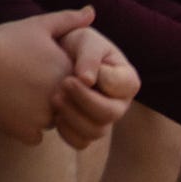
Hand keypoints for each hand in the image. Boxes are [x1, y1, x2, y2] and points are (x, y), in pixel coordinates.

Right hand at [0, 8, 92, 143]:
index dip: (54, 79)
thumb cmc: (2, 42)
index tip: (35, 69)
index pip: (76, 88)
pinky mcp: (28, 132)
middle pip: (64, 106)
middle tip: (22, 82)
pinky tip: (7, 109)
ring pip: (48, 122)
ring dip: (35, 114)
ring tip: (13, 94)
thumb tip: (91, 13)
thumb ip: (68, 21)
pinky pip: (32, 136)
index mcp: (71, 77)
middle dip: (48, 98)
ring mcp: (46, 119)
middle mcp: (64, 100)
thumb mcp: (37, 25)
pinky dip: (21, 128)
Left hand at [53, 27, 139, 147]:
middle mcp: (120, 104)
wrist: (53, 57)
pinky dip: (66, 131)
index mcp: (127, 80)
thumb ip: (89, 55)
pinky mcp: (85, 131)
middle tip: (63, 84)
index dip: (99, 80)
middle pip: (109, 114)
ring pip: (95, 132)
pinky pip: (80, 142)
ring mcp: (104, 121)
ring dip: (72, 116)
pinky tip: (55, 115)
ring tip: (55, 98)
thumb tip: (87, 80)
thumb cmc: (76, 44)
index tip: (76, 71)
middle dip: (83, 100)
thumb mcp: (85, 39)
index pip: (121, 87)